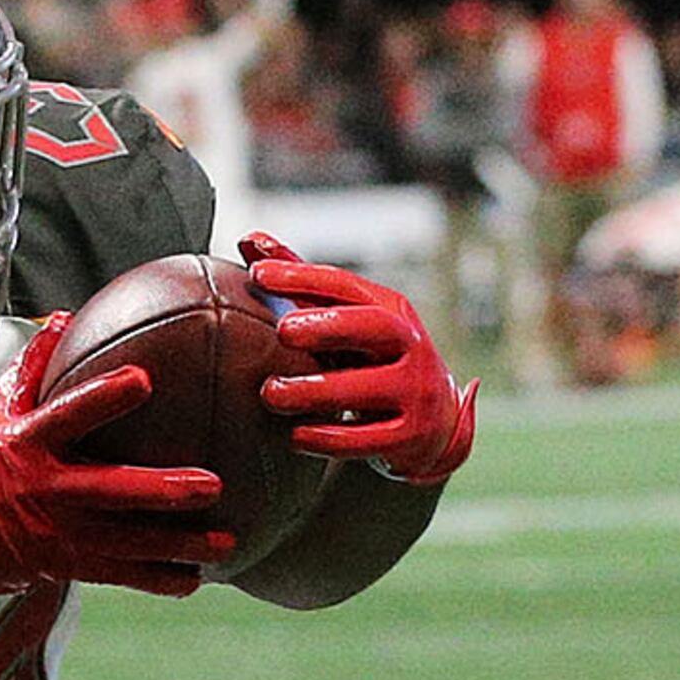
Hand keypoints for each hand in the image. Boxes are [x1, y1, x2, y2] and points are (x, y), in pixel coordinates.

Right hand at [0, 316, 229, 609]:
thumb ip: (31, 370)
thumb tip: (63, 319)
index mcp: (25, 447)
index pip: (66, 417)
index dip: (103, 399)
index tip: (143, 379)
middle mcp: (45, 493)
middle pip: (111, 491)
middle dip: (161, 490)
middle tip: (211, 484)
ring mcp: (58, 535)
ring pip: (127, 543)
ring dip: (177, 544)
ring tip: (224, 542)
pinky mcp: (65, 566)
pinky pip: (119, 576)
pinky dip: (157, 579)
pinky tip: (195, 578)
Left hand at [236, 234, 476, 486]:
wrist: (431, 424)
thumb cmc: (370, 361)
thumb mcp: (345, 322)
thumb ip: (300, 286)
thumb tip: (249, 240)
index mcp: (389, 311)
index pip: (347, 286)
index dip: (303, 277)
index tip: (258, 274)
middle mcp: (411, 345)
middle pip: (375, 327)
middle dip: (329, 325)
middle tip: (282, 329)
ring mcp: (416, 392)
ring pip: (372, 387)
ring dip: (318, 390)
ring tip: (271, 393)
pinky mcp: (411, 436)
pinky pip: (370, 439)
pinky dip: (332, 438)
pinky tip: (296, 436)